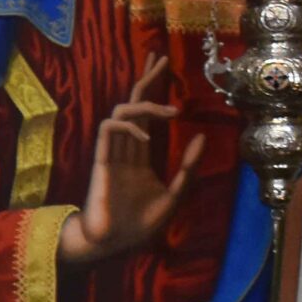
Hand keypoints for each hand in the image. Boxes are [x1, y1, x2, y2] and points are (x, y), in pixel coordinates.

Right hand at [61, 54, 204, 266]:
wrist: (113, 242)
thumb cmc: (139, 225)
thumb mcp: (175, 194)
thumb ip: (188, 167)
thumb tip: (201, 135)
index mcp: (139, 157)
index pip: (147, 116)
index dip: (154, 91)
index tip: (164, 68)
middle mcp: (125, 150)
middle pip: (133, 104)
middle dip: (147, 80)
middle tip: (160, 59)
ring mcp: (111, 153)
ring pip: (122, 111)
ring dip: (145, 104)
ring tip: (170, 111)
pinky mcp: (101, 160)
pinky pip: (109, 128)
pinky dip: (128, 125)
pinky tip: (145, 135)